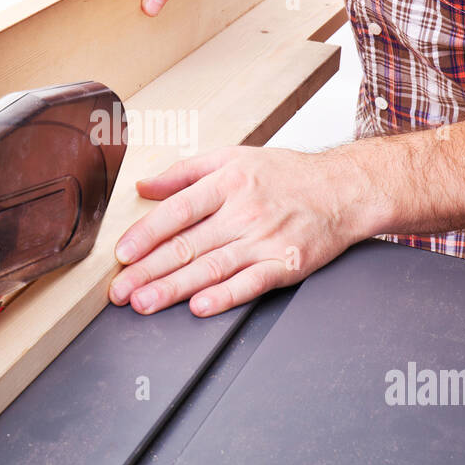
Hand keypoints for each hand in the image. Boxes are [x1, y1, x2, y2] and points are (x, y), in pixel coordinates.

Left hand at [108, 145, 375, 316]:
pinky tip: (199, 307)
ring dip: (174, 289)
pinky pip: (250, 283)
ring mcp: (266, 240)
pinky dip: (224, 297)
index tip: (123, 253)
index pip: (178, 210)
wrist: (345, 189)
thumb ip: (185, 172)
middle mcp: (245, 211)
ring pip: (212, 268)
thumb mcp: (234, 157)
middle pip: (188, 245)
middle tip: (119, 291)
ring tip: (144, 303)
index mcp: (229, 183)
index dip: (147, 234)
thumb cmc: (288, 174)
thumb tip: (144, 186)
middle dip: (148, 271)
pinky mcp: (287, 264)